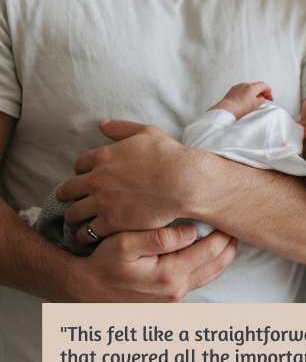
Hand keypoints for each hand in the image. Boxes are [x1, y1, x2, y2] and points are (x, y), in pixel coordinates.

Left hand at [56, 120, 201, 236]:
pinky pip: (88, 232)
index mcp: (103, 156)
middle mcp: (97, 179)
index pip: (79, 165)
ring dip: (73, 217)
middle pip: (69, 189)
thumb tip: (102, 124)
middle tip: (69, 200)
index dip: (81, 171)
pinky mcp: (111, 222)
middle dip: (67, 195)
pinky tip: (87, 236)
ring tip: (75, 222)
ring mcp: (102, 202)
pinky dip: (84, 235)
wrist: (182, 182)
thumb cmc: (169, 156)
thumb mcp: (146, 132)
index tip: (84, 177)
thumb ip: (121, 128)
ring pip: (74, 213)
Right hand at [67, 226, 236, 301]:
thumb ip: (159, 238)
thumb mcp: (124, 244)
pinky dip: (211, 264)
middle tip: (236, 221)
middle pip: (218, 264)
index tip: (229, 213)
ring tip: (229, 233)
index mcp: (170, 274)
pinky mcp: (172, 298)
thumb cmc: (103, 263)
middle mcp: (177, 290)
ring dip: (223, 254)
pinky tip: (211, 249)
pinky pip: (200, 279)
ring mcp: (176, 297)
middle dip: (230, 242)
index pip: (211, 250)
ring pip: (212, 274)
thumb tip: (191, 232)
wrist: (88, 290)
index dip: (223, 231)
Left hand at [211, 81, 272, 119]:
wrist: (227, 110)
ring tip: (254, 102)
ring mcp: (238, 87)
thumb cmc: (240, 108)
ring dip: (253, 93)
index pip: (263, 85)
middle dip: (261, 92)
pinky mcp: (232, 90)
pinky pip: (242, 90)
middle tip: (264, 99)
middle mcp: (244, 85)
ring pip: (249, 88)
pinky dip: (245, 94)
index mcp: (252, 87)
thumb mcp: (256, 104)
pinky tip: (245, 101)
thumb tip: (262, 97)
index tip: (270, 97)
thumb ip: (262, 99)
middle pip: (256, 86)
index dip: (268, 91)